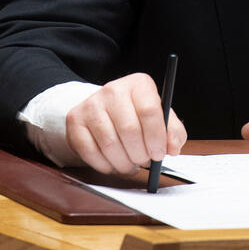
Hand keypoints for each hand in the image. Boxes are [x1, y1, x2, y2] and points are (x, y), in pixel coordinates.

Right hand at [65, 72, 186, 174]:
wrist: (104, 110)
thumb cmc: (136, 114)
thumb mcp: (161, 116)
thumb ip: (173, 131)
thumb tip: (173, 147)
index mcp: (138, 84)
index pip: (149, 110)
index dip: (156, 137)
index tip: (159, 153)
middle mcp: (113, 90)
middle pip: (129, 129)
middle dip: (140, 154)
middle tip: (145, 162)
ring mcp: (91, 104)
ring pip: (109, 144)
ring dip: (123, 163)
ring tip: (131, 164)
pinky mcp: (75, 120)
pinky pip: (90, 152)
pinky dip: (105, 165)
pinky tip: (114, 163)